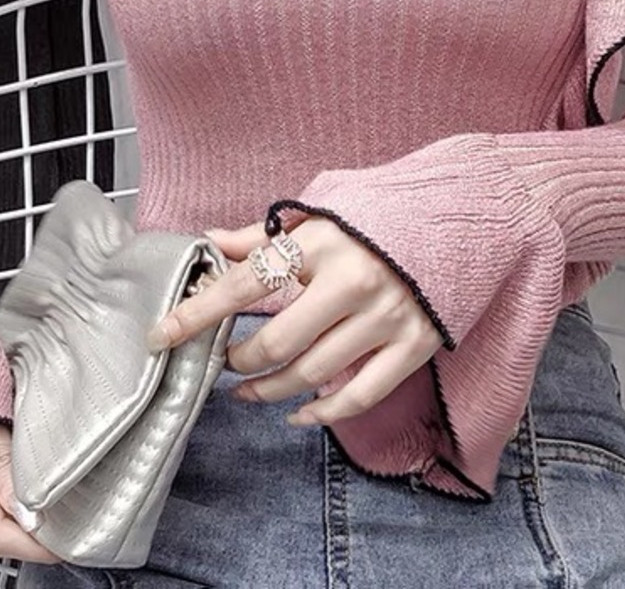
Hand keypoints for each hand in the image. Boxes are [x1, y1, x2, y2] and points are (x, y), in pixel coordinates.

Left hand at [147, 217, 442, 426]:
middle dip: (237, 361)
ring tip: (248, 390)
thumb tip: (212, 243)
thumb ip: (265, 234)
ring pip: (311, 375)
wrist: (463, 212)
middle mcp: (352, 281)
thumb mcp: (323, 210)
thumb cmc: (381, 212)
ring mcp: (387, 316)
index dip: (195, 314)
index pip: (243, 285)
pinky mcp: (414, 344)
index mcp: (322, 241)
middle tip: (223, 364)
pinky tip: (298, 413)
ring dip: (269, 392)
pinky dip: (321, 413)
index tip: (160, 336)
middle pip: (275, 343)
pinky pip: (358, 396)